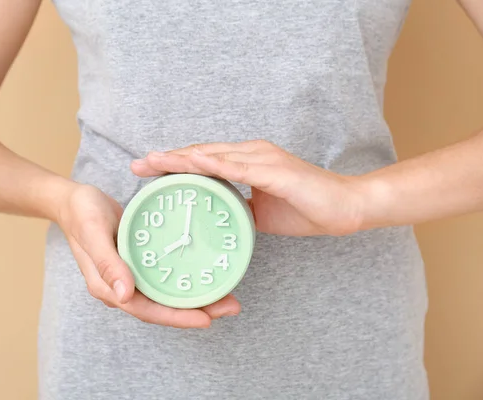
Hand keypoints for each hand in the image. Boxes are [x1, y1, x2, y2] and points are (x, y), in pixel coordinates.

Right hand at [56, 183, 240, 327]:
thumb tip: (124, 296)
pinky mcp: (139, 263)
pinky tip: (206, 274)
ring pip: (167, 295)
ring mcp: (131, 276)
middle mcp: (122, 287)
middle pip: (163, 307)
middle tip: (231, 306)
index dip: (177, 318)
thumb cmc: (82, 213)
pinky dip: (186, 279)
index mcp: (108, 287)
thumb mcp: (93, 232)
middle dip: (197, 310)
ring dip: (197, 297)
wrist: (74, 200)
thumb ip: (107, 263)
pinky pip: (166, 278)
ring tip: (228, 295)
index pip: (147, 310)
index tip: (207, 320)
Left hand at [131, 140, 366, 236]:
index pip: (203, 160)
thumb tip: (217, 217)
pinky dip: (214, 163)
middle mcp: (251, 154)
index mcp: (247, 162)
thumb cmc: (306, 207)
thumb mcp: (261, 211)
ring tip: (154, 161)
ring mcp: (263, 159)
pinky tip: (193, 161)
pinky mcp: (275, 171)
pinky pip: (239, 167)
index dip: (175, 163)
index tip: (147, 170)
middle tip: (137, 165)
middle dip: (168, 159)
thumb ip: (239, 207)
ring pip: (214, 155)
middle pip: (201, 153)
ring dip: (182, 157)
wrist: (345, 208)